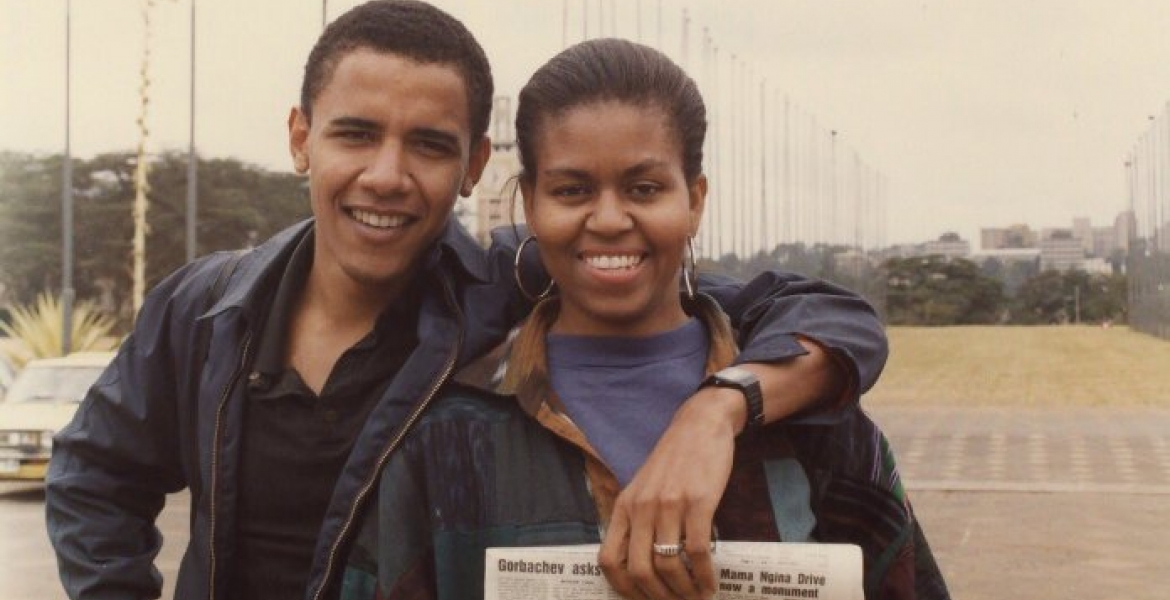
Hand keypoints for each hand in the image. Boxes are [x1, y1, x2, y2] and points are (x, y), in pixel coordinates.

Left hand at [597, 387, 741, 599]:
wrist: (700, 424)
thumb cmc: (674, 460)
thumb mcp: (643, 487)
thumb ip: (637, 519)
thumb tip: (640, 563)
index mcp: (624, 506)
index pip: (609, 559)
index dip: (623, 588)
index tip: (642, 599)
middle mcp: (642, 507)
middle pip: (639, 569)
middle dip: (657, 596)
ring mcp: (669, 505)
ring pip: (668, 564)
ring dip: (683, 590)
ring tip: (696, 597)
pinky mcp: (698, 502)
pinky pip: (697, 551)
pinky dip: (704, 575)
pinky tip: (710, 583)